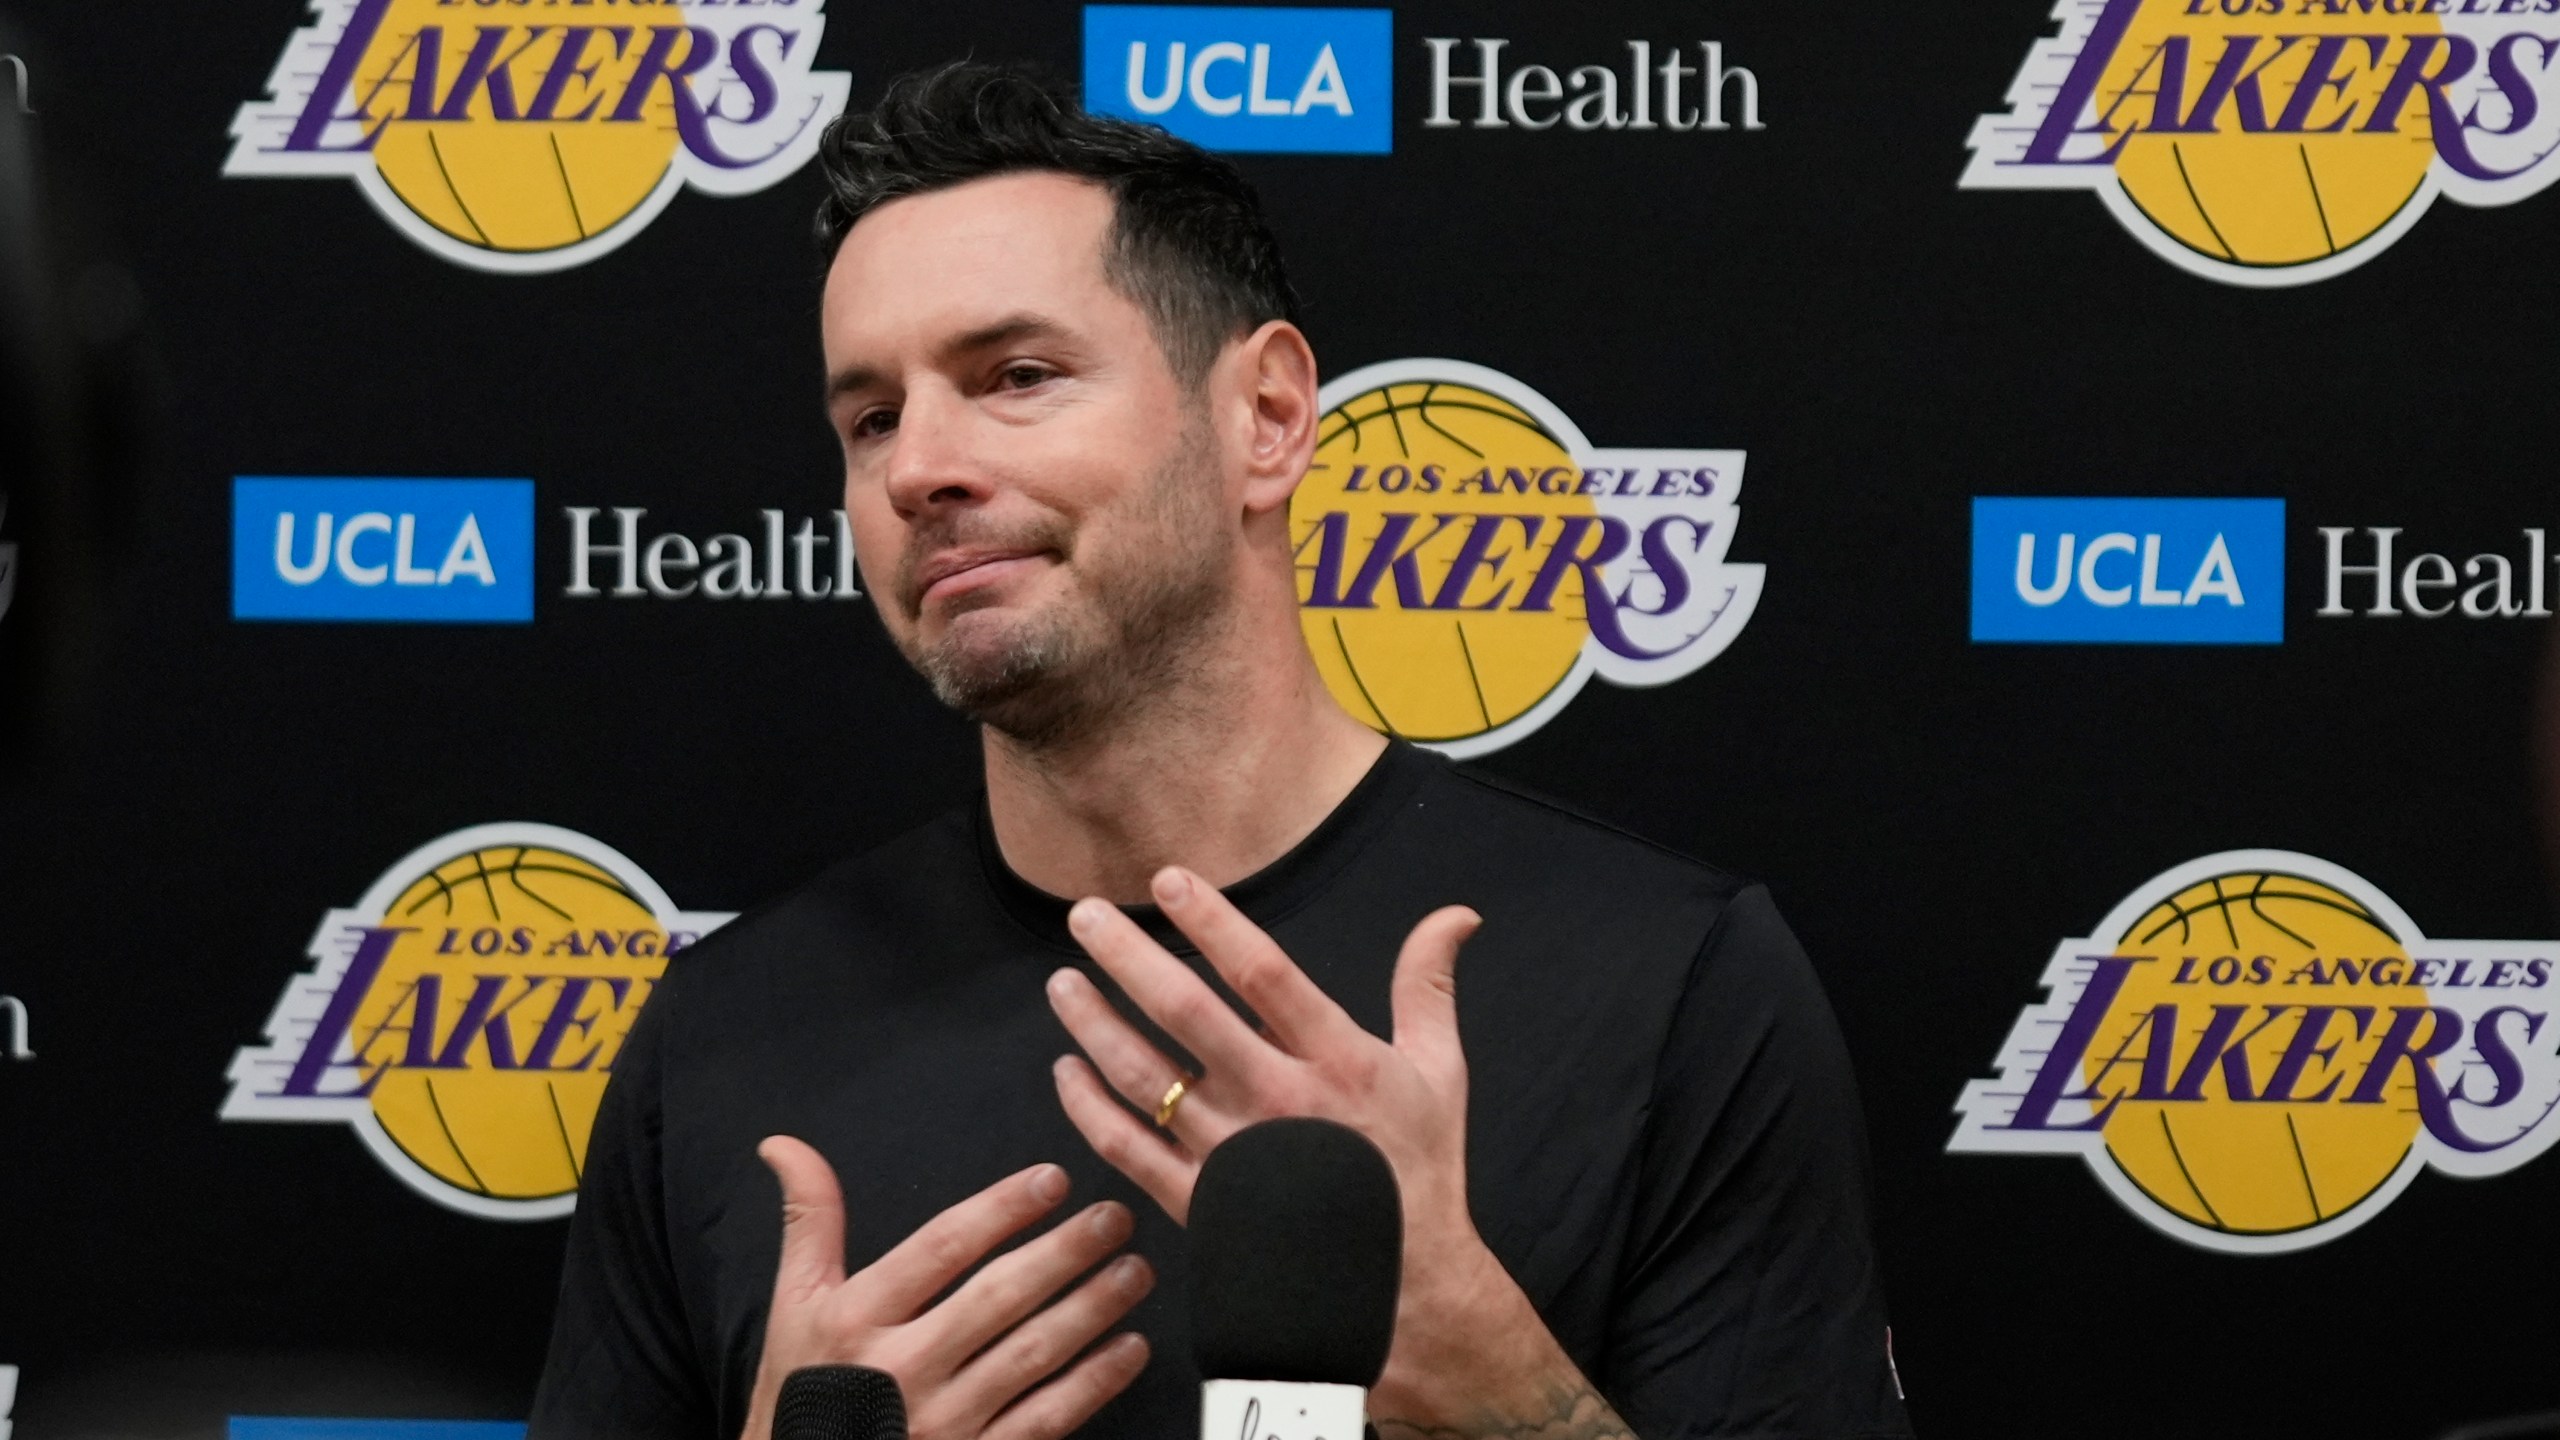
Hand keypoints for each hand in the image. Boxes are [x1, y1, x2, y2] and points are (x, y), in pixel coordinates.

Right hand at [739, 1138, 1153, 1439]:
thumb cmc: (804, 1387)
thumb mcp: (794, 1303)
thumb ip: (809, 1221)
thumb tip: (784, 1144)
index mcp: (857, 1318)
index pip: (941, 1250)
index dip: (1000, 1210)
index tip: (1053, 1179)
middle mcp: (901, 1368)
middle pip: (998, 1298)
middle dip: (1065, 1253)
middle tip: (1115, 1216)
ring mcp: (942, 1422)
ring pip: (1032, 1356)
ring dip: (1092, 1310)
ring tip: (1137, 1269)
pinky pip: (1045, 1419)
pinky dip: (1093, 1384)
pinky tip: (1130, 1348)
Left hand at [1045, 867, 1627, 1434]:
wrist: (1407, 1291)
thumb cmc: (1420, 1172)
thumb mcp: (1440, 1072)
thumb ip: (1428, 986)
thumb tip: (1456, 915)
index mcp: (1338, 1060)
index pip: (1263, 974)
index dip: (1212, 922)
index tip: (1168, 880)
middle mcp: (1277, 1101)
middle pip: (1185, 1014)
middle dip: (1127, 958)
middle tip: (1083, 916)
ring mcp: (1233, 1154)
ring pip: (1143, 1077)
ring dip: (1093, 1025)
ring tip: (1062, 984)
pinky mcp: (1202, 1202)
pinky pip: (1128, 1149)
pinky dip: (1089, 1109)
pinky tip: (1067, 1071)